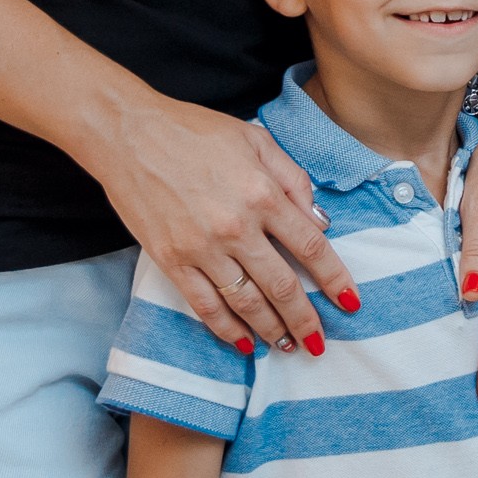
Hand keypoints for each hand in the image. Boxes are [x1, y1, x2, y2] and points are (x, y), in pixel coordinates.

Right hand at [88, 92, 357, 355]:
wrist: (128, 133)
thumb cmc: (193, 130)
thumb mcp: (256, 139)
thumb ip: (293, 178)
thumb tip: (319, 220)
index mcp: (262, 193)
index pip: (311, 247)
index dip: (334, 279)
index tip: (350, 302)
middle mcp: (236, 226)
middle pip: (283, 286)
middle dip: (306, 320)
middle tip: (318, 342)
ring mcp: (201, 248)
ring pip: (246, 303)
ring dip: (272, 331)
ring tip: (288, 347)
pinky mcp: (171, 260)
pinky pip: (205, 306)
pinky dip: (226, 330)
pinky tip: (244, 343)